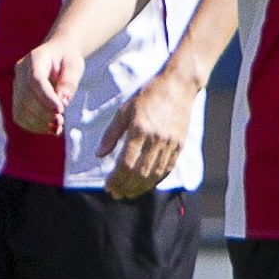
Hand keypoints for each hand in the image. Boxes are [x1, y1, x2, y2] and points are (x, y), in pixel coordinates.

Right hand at [11, 40, 84, 140]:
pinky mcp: (17, 98)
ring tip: (57, 127)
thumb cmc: (67, 59)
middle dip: (44, 113)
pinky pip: (20, 116)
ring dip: (38, 123)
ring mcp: (16, 85)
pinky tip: (49, 129)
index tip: (60, 110)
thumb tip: (62, 101)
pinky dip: (34, 126)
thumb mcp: (74, 66)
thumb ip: (69, 82)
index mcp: (35, 58)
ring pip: (20, 109)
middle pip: (26, 97)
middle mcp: (21, 71)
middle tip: (61, 121)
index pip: (35, 80)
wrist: (57, 56)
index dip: (46, 98)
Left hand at [99, 69, 198, 200]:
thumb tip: (99, 155)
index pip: (126, 163)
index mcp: (139, 129)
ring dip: (140, 188)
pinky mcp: (179, 145)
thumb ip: (111, 134)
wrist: (178, 85)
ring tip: (129, 193)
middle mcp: (156, 139)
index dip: (116, 179)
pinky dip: (156, 180)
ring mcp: (170, 143)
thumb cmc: (148, 94)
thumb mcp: (124, 110)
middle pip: (140, 173)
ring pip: (154, 174)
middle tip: (116, 194)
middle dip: (126, 187)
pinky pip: (167, 168)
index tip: (108, 186)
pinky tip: (146, 184)